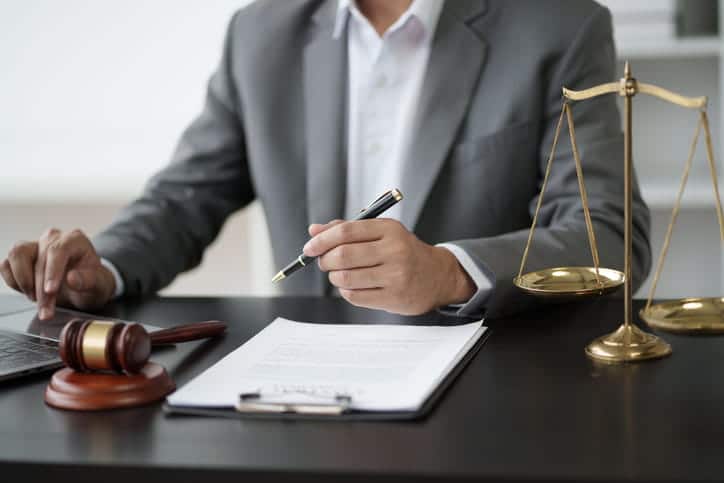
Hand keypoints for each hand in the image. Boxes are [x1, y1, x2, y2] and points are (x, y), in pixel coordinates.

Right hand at [0, 229, 116, 319]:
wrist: (84, 287)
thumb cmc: (93, 283)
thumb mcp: (99, 285)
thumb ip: (89, 281)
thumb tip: (72, 278)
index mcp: (75, 240)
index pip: (58, 250)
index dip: (52, 272)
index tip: (50, 291)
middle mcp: (53, 239)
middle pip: (39, 259)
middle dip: (41, 290)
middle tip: (47, 311)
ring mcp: (35, 246)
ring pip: (17, 254)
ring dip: (23, 281)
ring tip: (36, 299)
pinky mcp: (21, 257)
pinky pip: (6, 264)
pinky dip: (13, 280)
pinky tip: (27, 292)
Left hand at [304, 219, 475, 314]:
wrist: (436, 276)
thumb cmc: (403, 252)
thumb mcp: (381, 233)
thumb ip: (347, 229)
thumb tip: (314, 231)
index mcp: (389, 229)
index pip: (346, 231)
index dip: (322, 240)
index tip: (309, 248)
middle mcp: (394, 251)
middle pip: (342, 255)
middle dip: (325, 260)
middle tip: (324, 262)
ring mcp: (396, 276)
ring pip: (345, 278)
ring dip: (334, 277)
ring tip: (340, 274)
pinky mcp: (394, 298)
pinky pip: (354, 296)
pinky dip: (346, 291)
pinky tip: (354, 285)